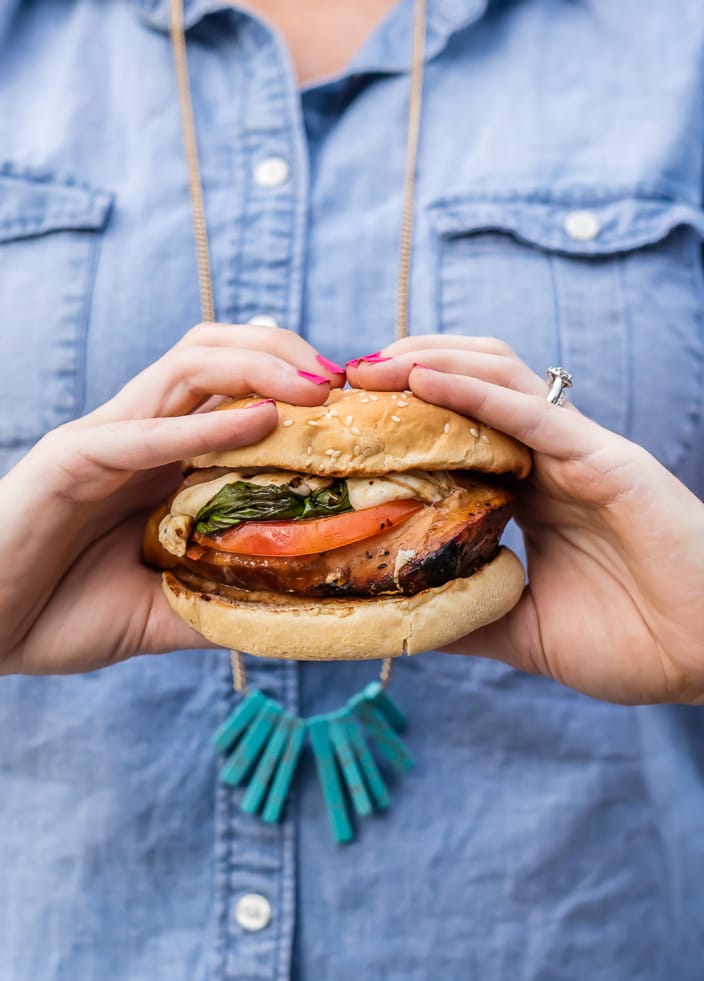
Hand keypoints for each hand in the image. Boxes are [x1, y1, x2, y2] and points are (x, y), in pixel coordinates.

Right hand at [0, 324, 342, 674]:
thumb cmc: (62, 613)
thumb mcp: (163, 612)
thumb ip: (222, 603)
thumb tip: (293, 618)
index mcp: (160, 458)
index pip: (233, 390)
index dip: (295, 385)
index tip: (356, 409)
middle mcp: (137, 434)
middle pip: (216, 354)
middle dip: (285, 354)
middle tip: (347, 383)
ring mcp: (103, 440)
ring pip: (185, 367)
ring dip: (258, 367)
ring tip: (318, 388)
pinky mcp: (68, 462)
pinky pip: (142, 433)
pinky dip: (203, 426)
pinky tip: (257, 424)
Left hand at [348, 335, 703, 704]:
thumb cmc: (632, 644)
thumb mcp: (522, 630)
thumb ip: (465, 613)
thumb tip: (394, 619)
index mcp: (532, 494)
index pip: (458, 433)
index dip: (400, 417)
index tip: (339, 422)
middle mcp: (550, 462)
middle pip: (469, 386)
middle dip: (402, 371)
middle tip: (339, 382)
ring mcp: (579, 455)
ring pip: (497, 379)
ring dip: (427, 363)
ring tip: (365, 369)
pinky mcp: (608, 461)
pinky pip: (534, 413)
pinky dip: (475, 392)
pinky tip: (423, 378)